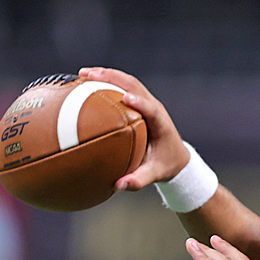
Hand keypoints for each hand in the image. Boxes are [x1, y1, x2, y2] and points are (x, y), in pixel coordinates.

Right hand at [78, 67, 189, 190]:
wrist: (177, 157)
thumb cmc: (165, 166)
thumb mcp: (155, 174)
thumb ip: (139, 180)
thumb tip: (118, 186)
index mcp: (161, 123)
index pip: (152, 109)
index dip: (140, 102)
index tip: (126, 98)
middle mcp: (155, 108)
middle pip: (135, 86)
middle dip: (113, 78)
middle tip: (88, 75)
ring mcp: (147, 102)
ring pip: (128, 82)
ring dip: (107, 75)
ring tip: (82, 73)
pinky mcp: (140, 102)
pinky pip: (123, 87)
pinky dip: (106, 82)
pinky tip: (86, 82)